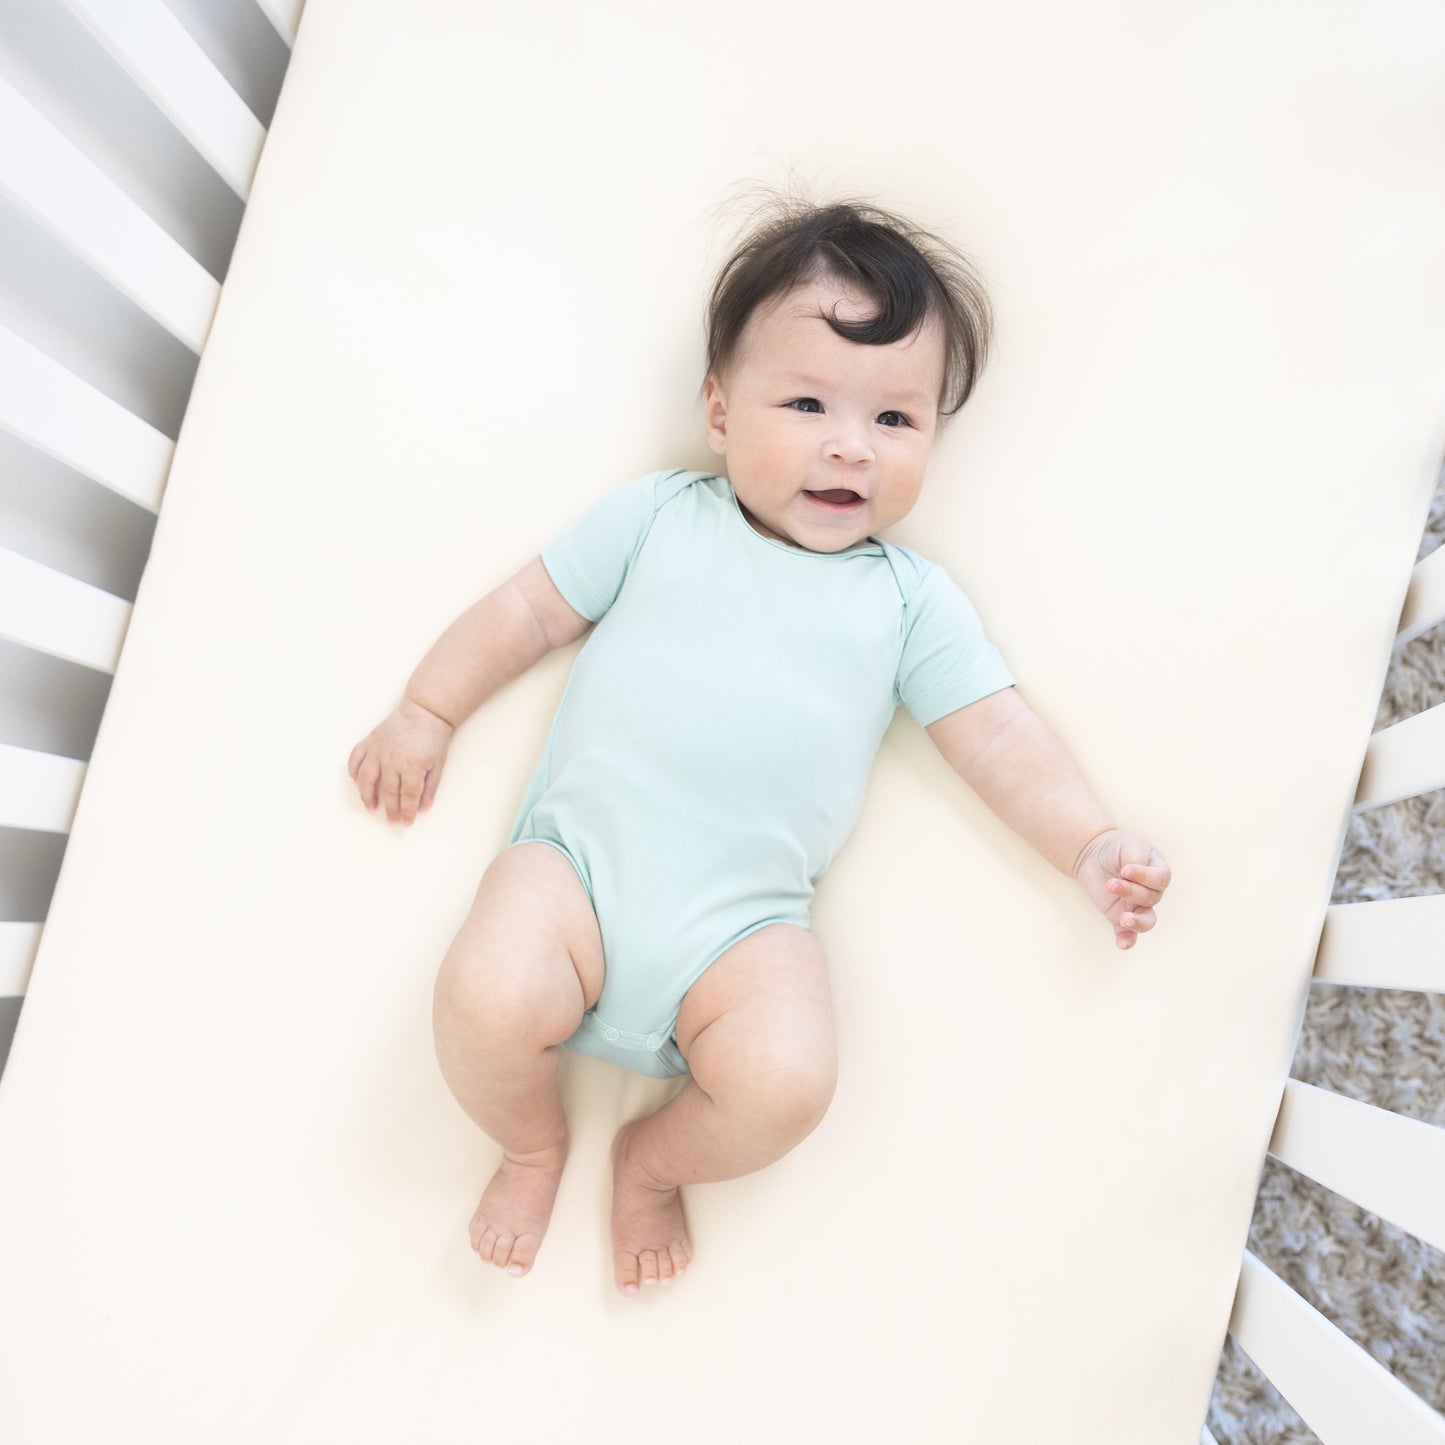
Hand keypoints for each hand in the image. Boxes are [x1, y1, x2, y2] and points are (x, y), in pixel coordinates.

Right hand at [348, 697, 453, 825]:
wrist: (424, 711)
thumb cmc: (433, 737)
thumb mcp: (438, 763)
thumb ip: (430, 787)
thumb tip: (423, 807)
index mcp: (412, 765)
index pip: (408, 795)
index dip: (407, 811)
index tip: (406, 822)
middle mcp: (392, 759)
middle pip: (389, 790)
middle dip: (391, 808)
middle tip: (392, 820)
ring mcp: (378, 749)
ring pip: (367, 778)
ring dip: (366, 795)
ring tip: (370, 807)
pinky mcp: (370, 741)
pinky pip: (355, 758)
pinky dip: (353, 771)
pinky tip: (357, 782)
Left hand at [1072, 828, 1171, 950]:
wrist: (1094, 854)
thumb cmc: (1117, 848)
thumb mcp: (1129, 845)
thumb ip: (1137, 860)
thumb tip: (1131, 875)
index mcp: (1158, 872)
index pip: (1161, 879)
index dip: (1145, 877)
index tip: (1125, 869)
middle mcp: (1151, 892)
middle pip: (1151, 898)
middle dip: (1131, 892)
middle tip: (1111, 883)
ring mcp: (1136, 906)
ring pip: (1147, 920)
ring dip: (1137, 922)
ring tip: (1124, 919)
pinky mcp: (1119, 916)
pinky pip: (1128, 933)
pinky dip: (1127, 940)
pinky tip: (1122, 944)